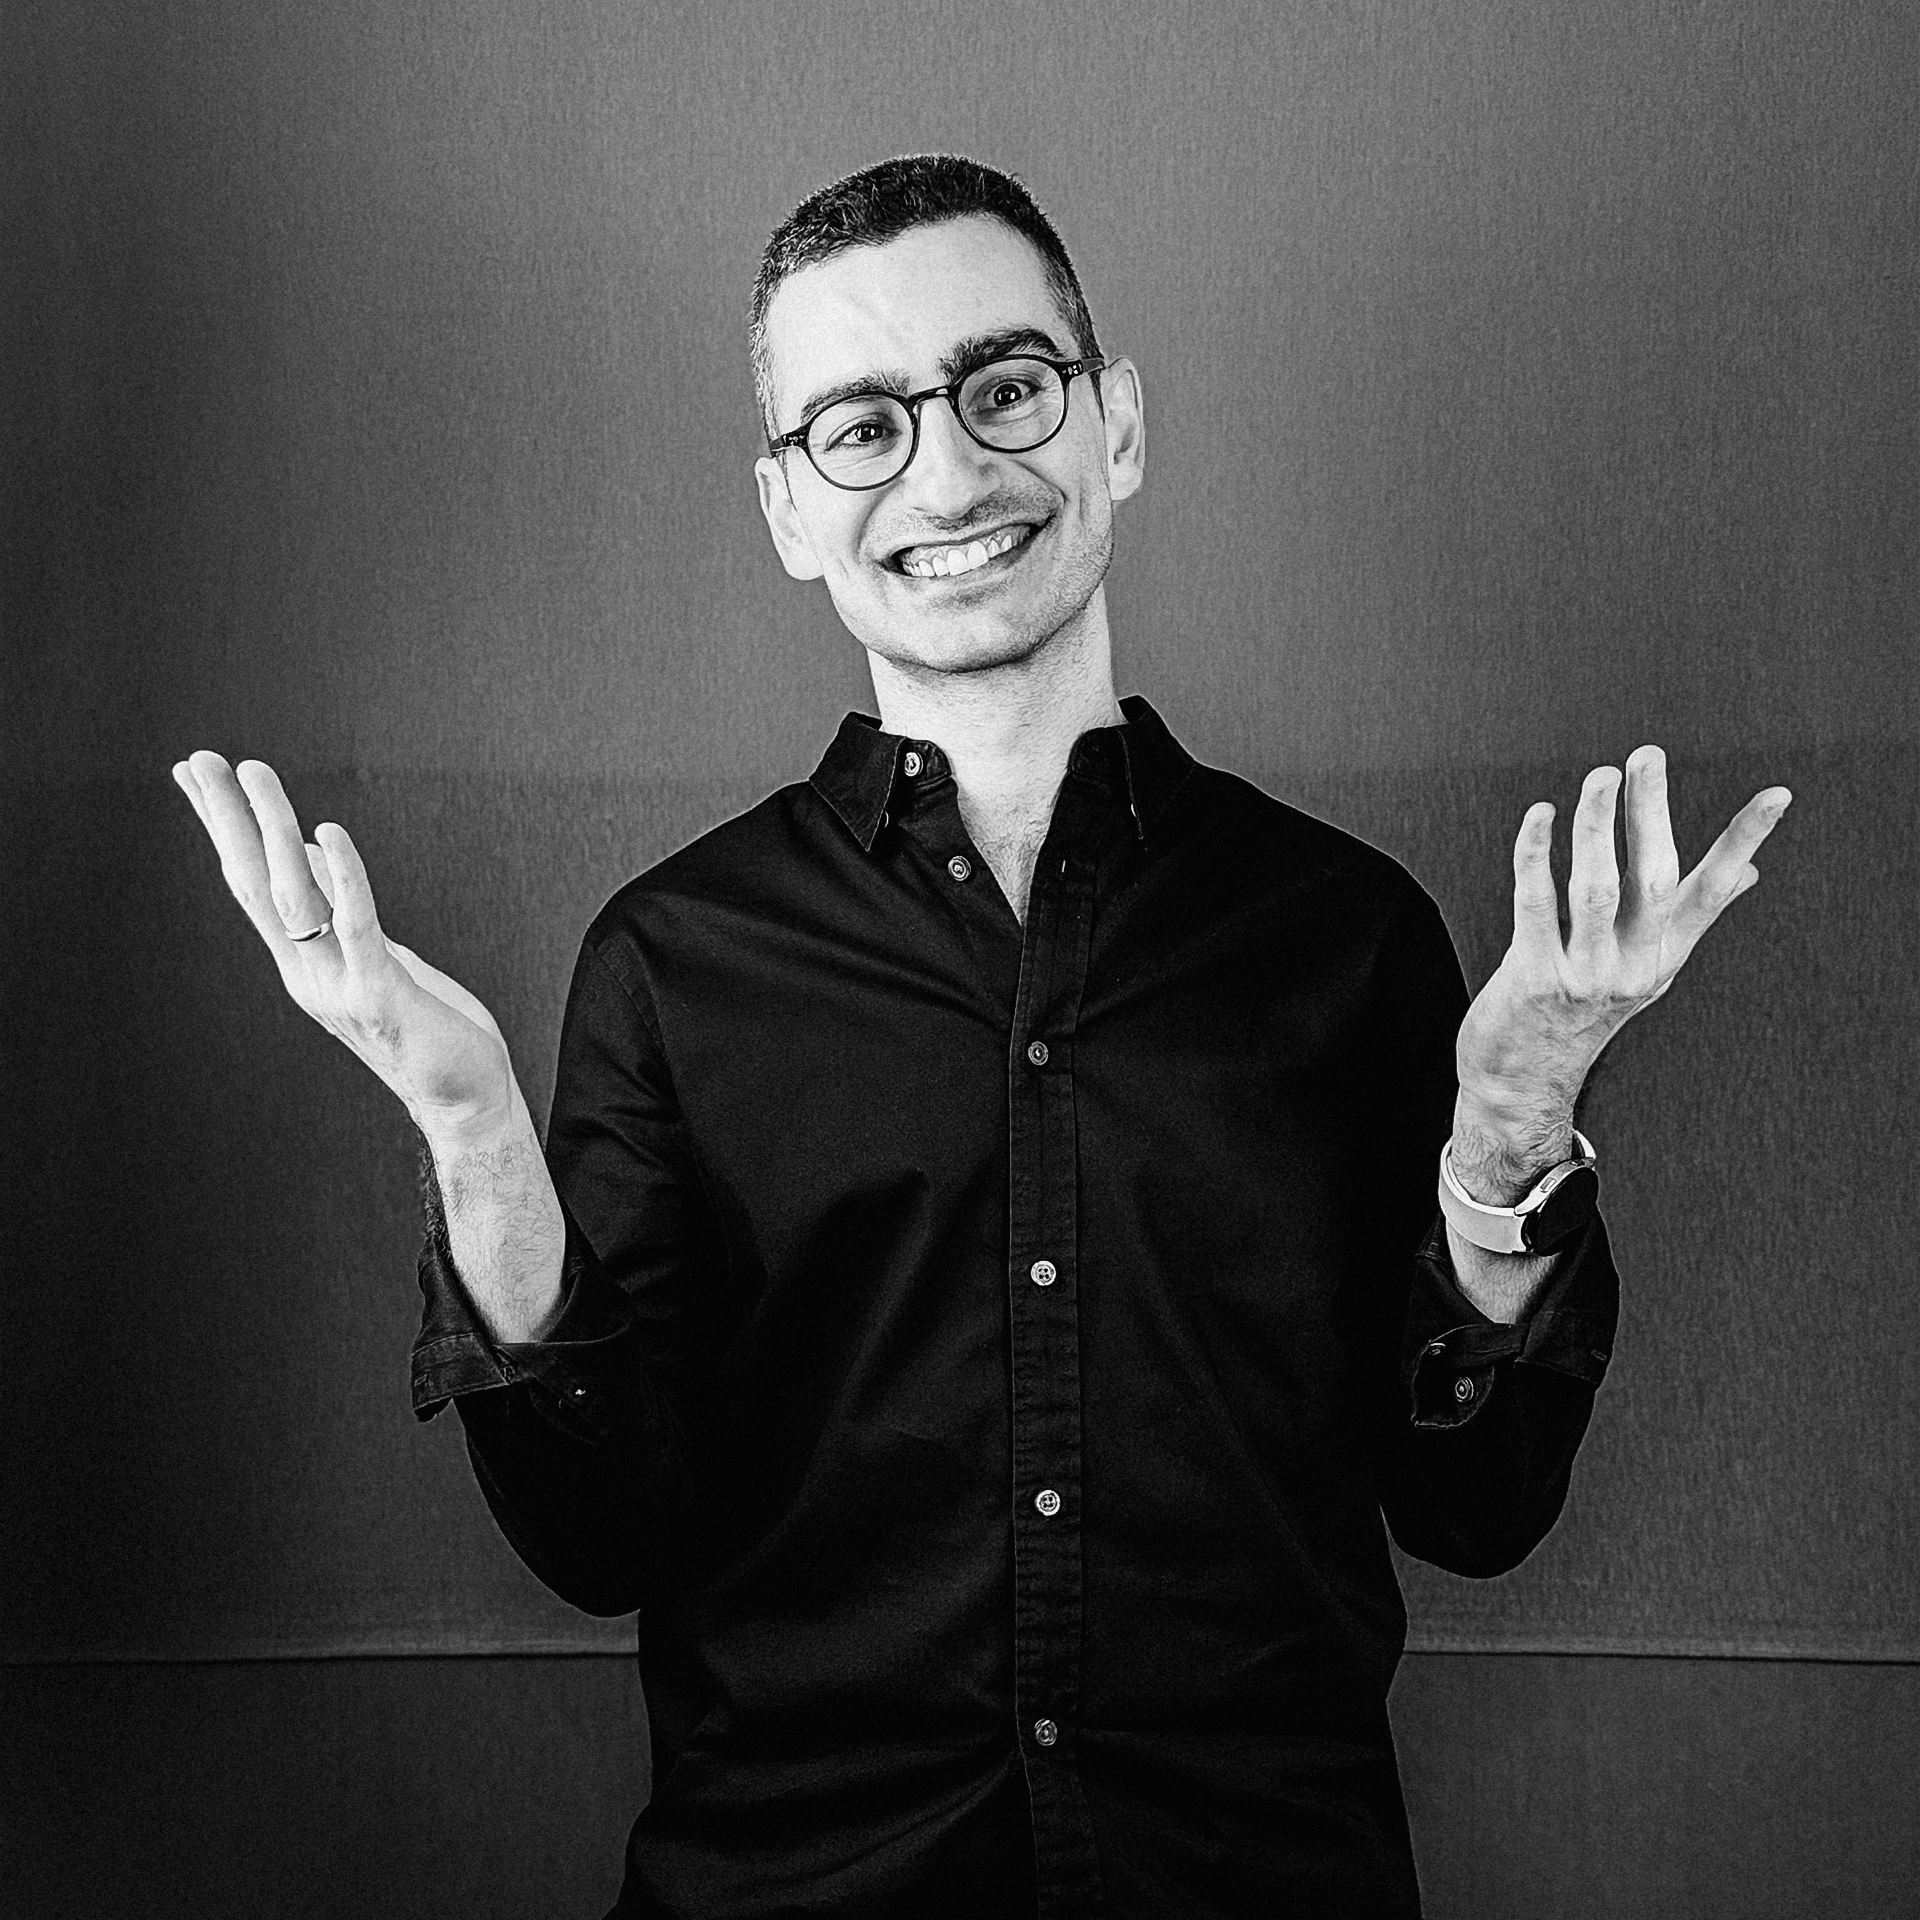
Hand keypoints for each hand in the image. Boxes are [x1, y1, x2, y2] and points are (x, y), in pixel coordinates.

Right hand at [173, 752, 518, 1144]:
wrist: (463, 1100)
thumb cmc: (428, 1028)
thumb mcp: (377, 959)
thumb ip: (342, 915)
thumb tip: (313, 852)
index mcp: (304, 963)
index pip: (251, 885)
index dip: (221, 829)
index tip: (191, 776)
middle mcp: (307, 972)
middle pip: (255, 883)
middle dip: (226, 819)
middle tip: (198, 759)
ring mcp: (338, 985)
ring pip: (293, 896)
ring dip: (270, 830)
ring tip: (251, 773)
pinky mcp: (381, 994)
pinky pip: (356, 925)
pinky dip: (341, 876)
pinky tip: (328, 831)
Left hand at [1451, 745, 1791, 1200]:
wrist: (1523, 1081)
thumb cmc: (1578, 1011)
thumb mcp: (1643, 967)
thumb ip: (1689, 916)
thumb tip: (1749, 871)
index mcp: (1663, 956)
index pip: (1712, 891)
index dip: (1743, 843)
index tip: (1775, 797)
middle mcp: (1633, 967)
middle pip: (1652, 879)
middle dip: (1651, 813)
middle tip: (1647, 756)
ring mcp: (1585, 976)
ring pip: (1594, 888)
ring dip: (1596, 826)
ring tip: (1599, 777)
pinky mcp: (1535, 979)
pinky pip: (1536, 905)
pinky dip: (1536, 856)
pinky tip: (1539, 817)